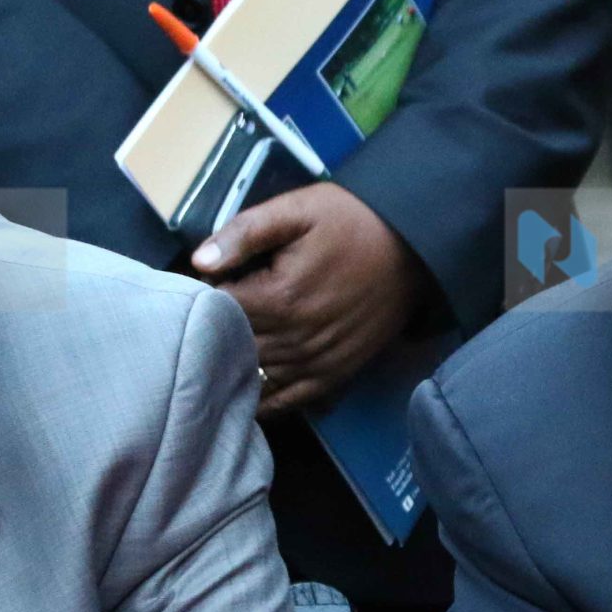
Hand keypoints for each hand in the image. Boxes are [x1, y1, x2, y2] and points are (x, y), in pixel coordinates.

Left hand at [191, 183, 426, 416]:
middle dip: (214, 331)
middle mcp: (294, 339)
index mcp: (279, 297)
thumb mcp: (296, 210)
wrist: (412, 247)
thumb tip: (199, 261)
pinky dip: (262, 400)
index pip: (215, 309)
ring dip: (233, 364)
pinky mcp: (333, 376)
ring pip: (253, 377)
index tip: (206, 281)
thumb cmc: (350, 222)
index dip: (202, 294)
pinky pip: (286, 400)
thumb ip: (245, 232)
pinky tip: (244, 391)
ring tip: (221, 348)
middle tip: (207, 317)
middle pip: (231, 346)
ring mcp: (314, 363)